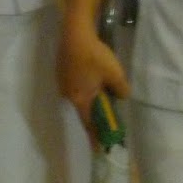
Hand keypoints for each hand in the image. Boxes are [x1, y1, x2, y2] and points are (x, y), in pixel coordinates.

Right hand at [58, 13, 129, 134]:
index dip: (95, 137)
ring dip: (89, 97)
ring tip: (100, 91)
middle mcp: (68, 94)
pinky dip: (83, 86)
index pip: (89, 124)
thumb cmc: (94, 56)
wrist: (74, 33)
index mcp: (80, 99)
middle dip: (95, 113)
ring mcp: (62, 82)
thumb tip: (122, 96)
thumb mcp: (115, 74)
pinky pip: (74, 85)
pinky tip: (91, 77)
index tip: (100, 150)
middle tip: (106, 113)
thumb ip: (121, 90)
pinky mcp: (61, 71)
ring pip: (78, 96)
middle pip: (83, 110)